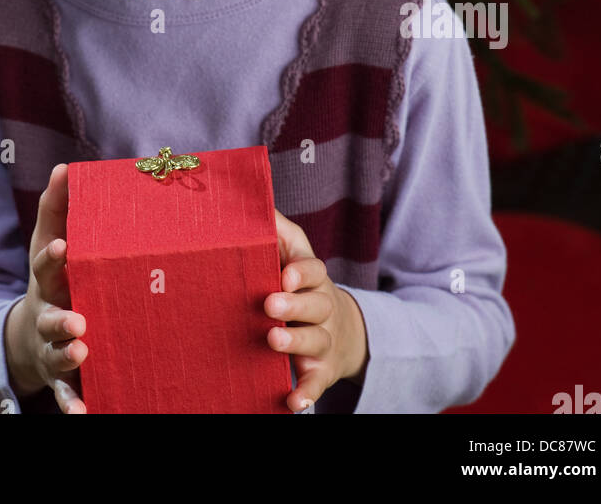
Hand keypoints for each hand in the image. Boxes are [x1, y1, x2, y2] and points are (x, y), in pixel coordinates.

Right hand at [3, 163, 87, 413]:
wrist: (27, 335)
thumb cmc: (51, 278)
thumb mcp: (46, 242)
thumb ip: (56, 207)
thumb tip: (66, 166)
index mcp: (49, 280)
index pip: (47, 266)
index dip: (53, 256)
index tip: (63, 247)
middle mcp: (48, 314)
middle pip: (52, 316)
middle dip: (62, 318)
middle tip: (78, 321)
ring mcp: (52, 347)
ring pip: (59, 354)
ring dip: (68, 354)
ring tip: (82, 353)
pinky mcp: (63, 376)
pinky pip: (68, 394)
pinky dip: (75, 406)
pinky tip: (85, 415)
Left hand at [264, 209, 369, 412]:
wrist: (344, 331)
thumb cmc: (304, 285)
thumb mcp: (296, 255)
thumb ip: (279, 231)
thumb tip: (255, 198)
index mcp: (314, 279)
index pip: (314, 270)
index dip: (301, 272)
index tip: (284, 274)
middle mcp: (323, 309)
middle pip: (315, 306)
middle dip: (294, 305)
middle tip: (270, 304)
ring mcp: (324, 342)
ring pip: (314, 342)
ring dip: (295, 343)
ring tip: (273, 340)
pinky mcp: (321, 373)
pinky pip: (316, 385)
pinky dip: (306, 394)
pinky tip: (292, 402)